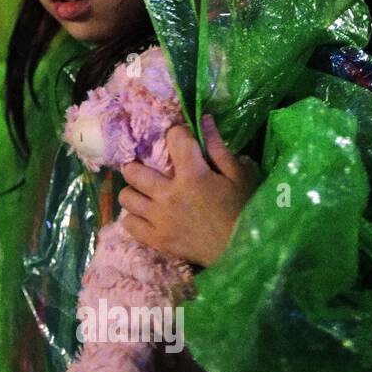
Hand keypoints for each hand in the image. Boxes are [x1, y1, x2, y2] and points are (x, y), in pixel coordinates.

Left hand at [118, 114, 262, 267]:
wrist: (245, 251)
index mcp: (192, 175)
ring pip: (126, 197)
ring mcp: (159, 219)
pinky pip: (128, 224)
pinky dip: (134, 218)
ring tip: (145, 193)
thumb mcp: (239, 176)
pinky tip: (147, 215)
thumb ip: (218, 148)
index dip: (176, 134)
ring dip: (134, 192)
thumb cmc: (244, 211)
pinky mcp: (156, 240)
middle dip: (138, 165)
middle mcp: (168, 195)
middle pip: (133, 171)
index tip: (180, 140)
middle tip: (147, 169)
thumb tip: (203, 119)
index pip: (173, 139)